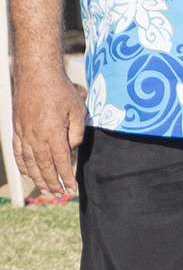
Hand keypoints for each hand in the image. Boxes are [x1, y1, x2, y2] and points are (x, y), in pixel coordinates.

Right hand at [14, 65, 85, 195]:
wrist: (36, 75)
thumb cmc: (60, 91)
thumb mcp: (78, 110)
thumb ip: (77, 133)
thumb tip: (72, 150)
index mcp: (53, 133)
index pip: (62, 162)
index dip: (66, 178)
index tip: (72, 189)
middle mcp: (36, 137)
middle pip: (44, 167)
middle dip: (52, 183)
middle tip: (59, 195)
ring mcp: (24, 134)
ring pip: (30, 163)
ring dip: (38, 178)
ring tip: (46, 190)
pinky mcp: (17, 129)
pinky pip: (19, 152)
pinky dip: (23, 165)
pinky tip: (28, 173)